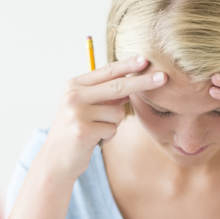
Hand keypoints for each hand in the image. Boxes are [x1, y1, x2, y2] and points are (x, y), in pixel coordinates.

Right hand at [39, 56, 166, 177]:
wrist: (56, 159)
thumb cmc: (76, 129)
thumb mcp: (87, 107)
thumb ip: (106, 94)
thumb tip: (134, 82)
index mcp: (75, 85)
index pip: (107, 71)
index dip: (128, 65)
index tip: (146, 59)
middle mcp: (74, 95)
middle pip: (117, 86)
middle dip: (142, 82)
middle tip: (164, 77)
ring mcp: (77, 112)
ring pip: (117, 113)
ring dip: (113, 123)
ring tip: (97, 129)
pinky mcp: (83, 130)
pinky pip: (112, 129)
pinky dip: (108, 135)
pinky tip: (94, 139)